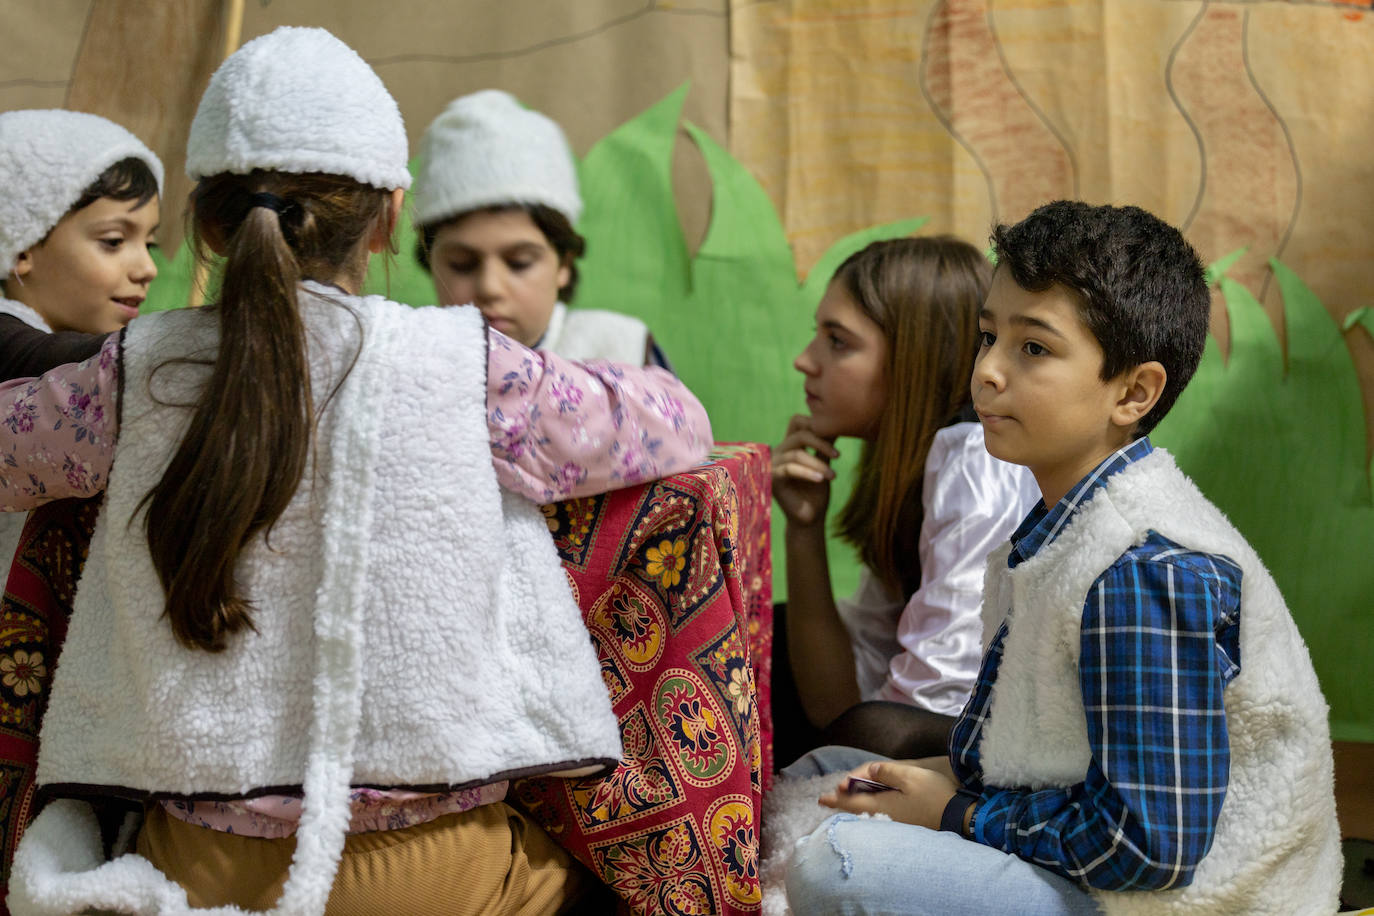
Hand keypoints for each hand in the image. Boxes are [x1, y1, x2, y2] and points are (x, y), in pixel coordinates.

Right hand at [772, 414, 838, 525]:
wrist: (810, 519)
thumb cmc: (817, 492)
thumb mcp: (824, 464)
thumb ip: (825, 446)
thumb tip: (836, 424)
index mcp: (790, 446)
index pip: (798, 422)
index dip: (815, 425)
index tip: (836, 439)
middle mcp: (779, 453)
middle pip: (799, 434)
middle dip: (821, 443)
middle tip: (837, 456)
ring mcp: (773, 465)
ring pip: (797, 453)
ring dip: (818, 464)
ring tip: (832, 476)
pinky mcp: (772, 479)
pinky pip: (790, 469)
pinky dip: (808, 473)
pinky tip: (821, 479)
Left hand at [818, 759, 957, 829]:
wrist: (959, 817)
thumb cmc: (934, 795)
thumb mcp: (909, 776)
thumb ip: (885, 771)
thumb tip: (868, 771)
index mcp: (882, 805)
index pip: (851, 802)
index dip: (836, 798)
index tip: (821, 798)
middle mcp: (885, 818)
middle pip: (858, 810)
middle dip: (844, 802)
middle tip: (832, 796)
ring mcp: (896, 824)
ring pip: (869, 814)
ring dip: (857, 805)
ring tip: (850, 799)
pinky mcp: (906, 826)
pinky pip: (880, 817)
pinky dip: (871, 809)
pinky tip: (873, 806)